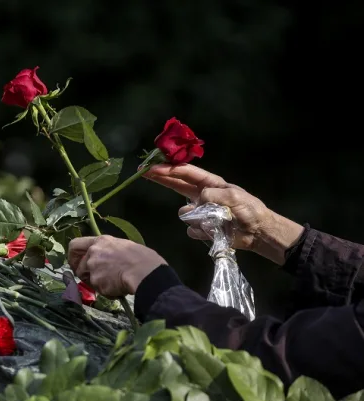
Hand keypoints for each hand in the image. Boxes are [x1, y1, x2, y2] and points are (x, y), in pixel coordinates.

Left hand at [67, 236, 166, 297]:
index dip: (72, 256)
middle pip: (79, 267)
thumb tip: (105, 258)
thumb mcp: (122, 246)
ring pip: (88, 280)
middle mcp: (92, 253)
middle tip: (100, 279)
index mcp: (99, 242)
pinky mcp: (96, 282)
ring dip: (98, 284)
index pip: (74, 245)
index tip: (75, 263)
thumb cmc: (141, 258)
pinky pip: (99, 290)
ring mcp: (93, 268)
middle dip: (87, 275)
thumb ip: (107, 251)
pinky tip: (119, 288)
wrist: (144, 271)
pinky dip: (108, 292)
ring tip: (115, 282)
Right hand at [144, 164, 303, 264]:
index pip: (185, 172)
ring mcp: (199, 213)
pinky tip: (215, 232)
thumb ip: (212, 194)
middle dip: (161, 177)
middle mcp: (201, 195)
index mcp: (210, 183)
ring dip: (197, 218)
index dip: (168, 168)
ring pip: (184, 213)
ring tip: (216, 221)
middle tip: (143, 171)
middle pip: (175, 184)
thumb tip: (196, 202)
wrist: (257, 232)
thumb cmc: (249, 209)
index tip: (152, 167)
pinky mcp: (200, 229)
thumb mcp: (233, 195)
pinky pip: (191, 230)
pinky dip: (202, 232)